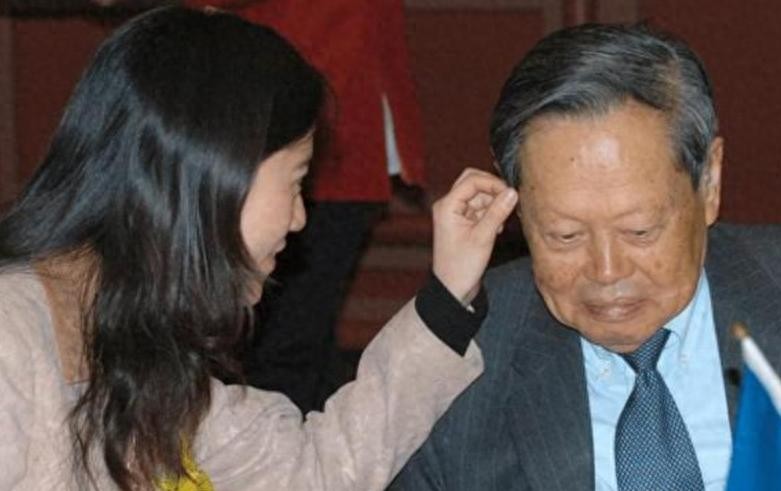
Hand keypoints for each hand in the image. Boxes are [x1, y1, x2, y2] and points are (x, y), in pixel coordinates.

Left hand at [432, 168, 517, 304]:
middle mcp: (449, 205)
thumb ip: (498, 212)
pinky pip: (480, 208)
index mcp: (447, 206)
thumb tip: (513, 192)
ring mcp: (456, 213)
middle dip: (493, 190)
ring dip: (494, 204)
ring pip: (479, 195)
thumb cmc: (461, 266)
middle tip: (508, 202)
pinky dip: (491, 213)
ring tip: (502, 223)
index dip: (493, 184)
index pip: (472, 180)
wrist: (453, 288)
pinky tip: (498, 228)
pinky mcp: (464, 221)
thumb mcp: (483, 237)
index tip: (510, 194)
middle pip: (474, 182)